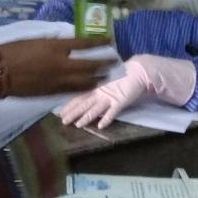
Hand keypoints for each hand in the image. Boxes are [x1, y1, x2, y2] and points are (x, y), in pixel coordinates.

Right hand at [0, 38, 111, 97]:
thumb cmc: (12, 51)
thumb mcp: (35, 40)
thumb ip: (53, 43)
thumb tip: (65, 43)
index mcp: (56, 47)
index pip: (84, 44)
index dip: (98, 42)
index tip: (109, 40)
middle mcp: (61, 64)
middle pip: (89, 64)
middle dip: (104, 63)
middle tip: (115, 62)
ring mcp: (57, 80)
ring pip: (84, 81)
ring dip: (97, 78)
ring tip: (106, 76)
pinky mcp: (52, 92)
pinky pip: (72, 90)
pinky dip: (83, 88)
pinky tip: (89, 87)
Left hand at [59, 54, 195, 129]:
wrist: (138, 71)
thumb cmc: (121, 76)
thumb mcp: (105, 82)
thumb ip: (96, 88)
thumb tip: (85, 96)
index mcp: (95, 88)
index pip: (79, 97)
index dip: (69, 105)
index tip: (59, 113)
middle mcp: (100, 93)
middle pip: (84, 104)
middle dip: (73, 113)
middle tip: (63, 121)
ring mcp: (110, 97)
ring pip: (95, 109)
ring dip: (86, 117)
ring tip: (78, 125)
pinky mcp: (121, 101)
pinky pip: (113, 111)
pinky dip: (106, 118)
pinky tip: (100, 125)